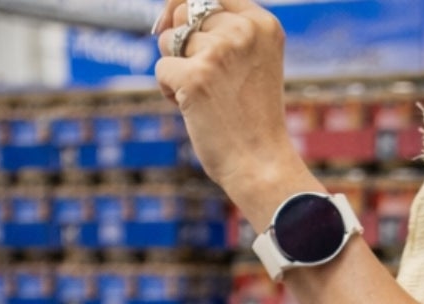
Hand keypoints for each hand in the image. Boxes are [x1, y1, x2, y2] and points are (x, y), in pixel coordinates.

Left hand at [154, 0, 307, 207]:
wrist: (262, 166)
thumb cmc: (253, 120)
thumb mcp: (252, 63)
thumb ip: (224, 32)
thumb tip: (168, 12)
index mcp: (262, 24)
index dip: (184, 6)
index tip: (173, 23)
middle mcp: (242, 32)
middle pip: (184, 15)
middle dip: (181, 45)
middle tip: (204, 80)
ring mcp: (219, 53)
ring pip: (168, 40)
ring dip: (175, 68)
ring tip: (202, 97)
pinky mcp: (196, 77)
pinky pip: (161, 69)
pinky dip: (168, 91)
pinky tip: (192, 110)